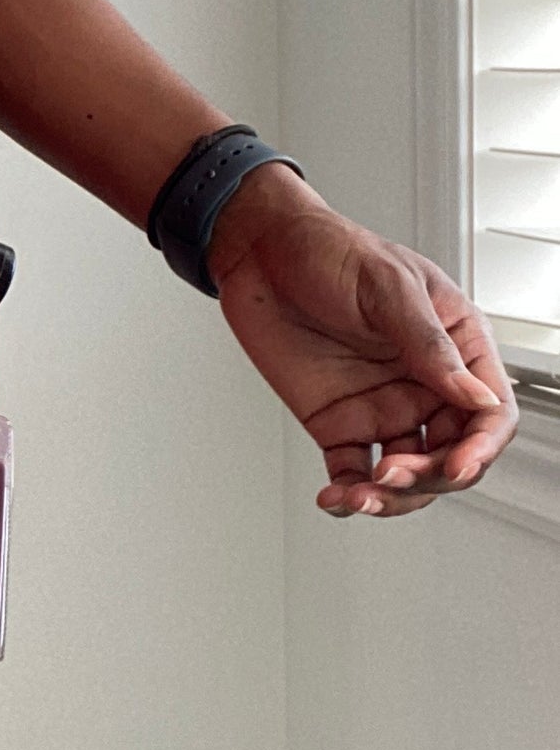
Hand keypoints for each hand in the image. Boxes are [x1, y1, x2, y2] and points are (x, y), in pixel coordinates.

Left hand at [206, 164, 517, 516]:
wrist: (259, 251)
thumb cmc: (329, 249)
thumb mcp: (387, 286)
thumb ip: (428, 345)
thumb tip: (476, 397)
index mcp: (455, 345)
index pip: (490, 411)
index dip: (481, 446)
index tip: (458, 466)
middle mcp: (425, 384)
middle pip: (452, 454)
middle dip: (430, 476)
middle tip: (395, 475)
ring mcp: (383, 407)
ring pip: (408, 475)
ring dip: (392, 496)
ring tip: (361, 496)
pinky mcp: (339, 423)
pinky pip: (354, 472)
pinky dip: (349, 495)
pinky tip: (337, 500)